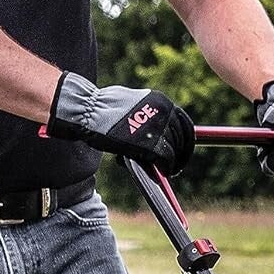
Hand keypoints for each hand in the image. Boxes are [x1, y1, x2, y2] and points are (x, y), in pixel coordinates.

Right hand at [47, 72, 193, 173]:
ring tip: (169, 170)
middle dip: (182, 154)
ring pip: (175, 150)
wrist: (88, 111)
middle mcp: (164, 112)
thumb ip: (150, 116)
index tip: (182, 150)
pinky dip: (168, 167)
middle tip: (177, 164)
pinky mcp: (151, 144)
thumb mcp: (134, 105)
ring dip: (174, 162)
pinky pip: (166, 159)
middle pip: (183, 139)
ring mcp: (158, 128)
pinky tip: (165, 172)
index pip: (184, 124)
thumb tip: (160, 132)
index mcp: (161, 101)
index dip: (185, 141)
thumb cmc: (104, 109)